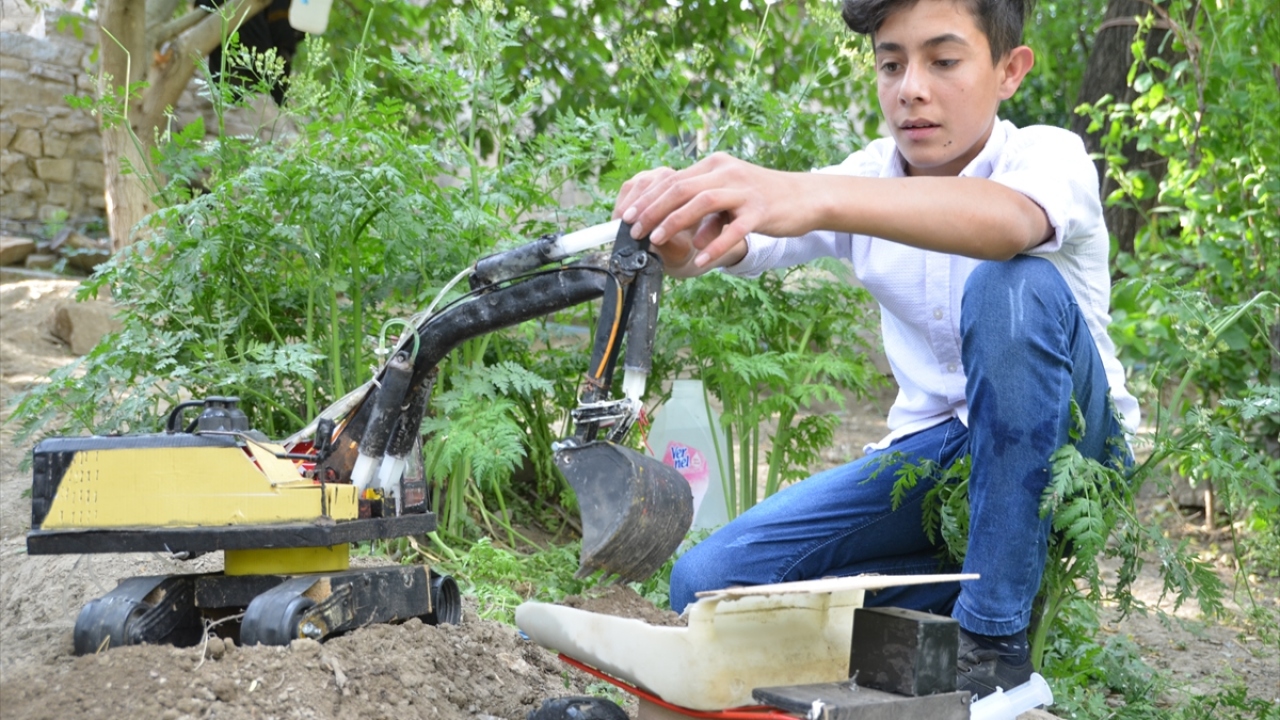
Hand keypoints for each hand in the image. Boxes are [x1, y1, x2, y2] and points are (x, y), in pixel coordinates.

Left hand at [614, 153, 811, 270]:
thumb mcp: (731, 199)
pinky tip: (700, 259)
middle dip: (652, 210)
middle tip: (633, 230)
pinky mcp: (761, 211)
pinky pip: (733, 229)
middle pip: (681, 187)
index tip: (627, 215)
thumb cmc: (764, 200)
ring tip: (655, 240)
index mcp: (715, 165)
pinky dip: (714, 244)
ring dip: (674, 222)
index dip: (647, 198)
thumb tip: (692, 237)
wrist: (806, 197)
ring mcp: (745, 190)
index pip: (673, 179)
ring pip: (702, 202)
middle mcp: (727, 172)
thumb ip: (708, 213)